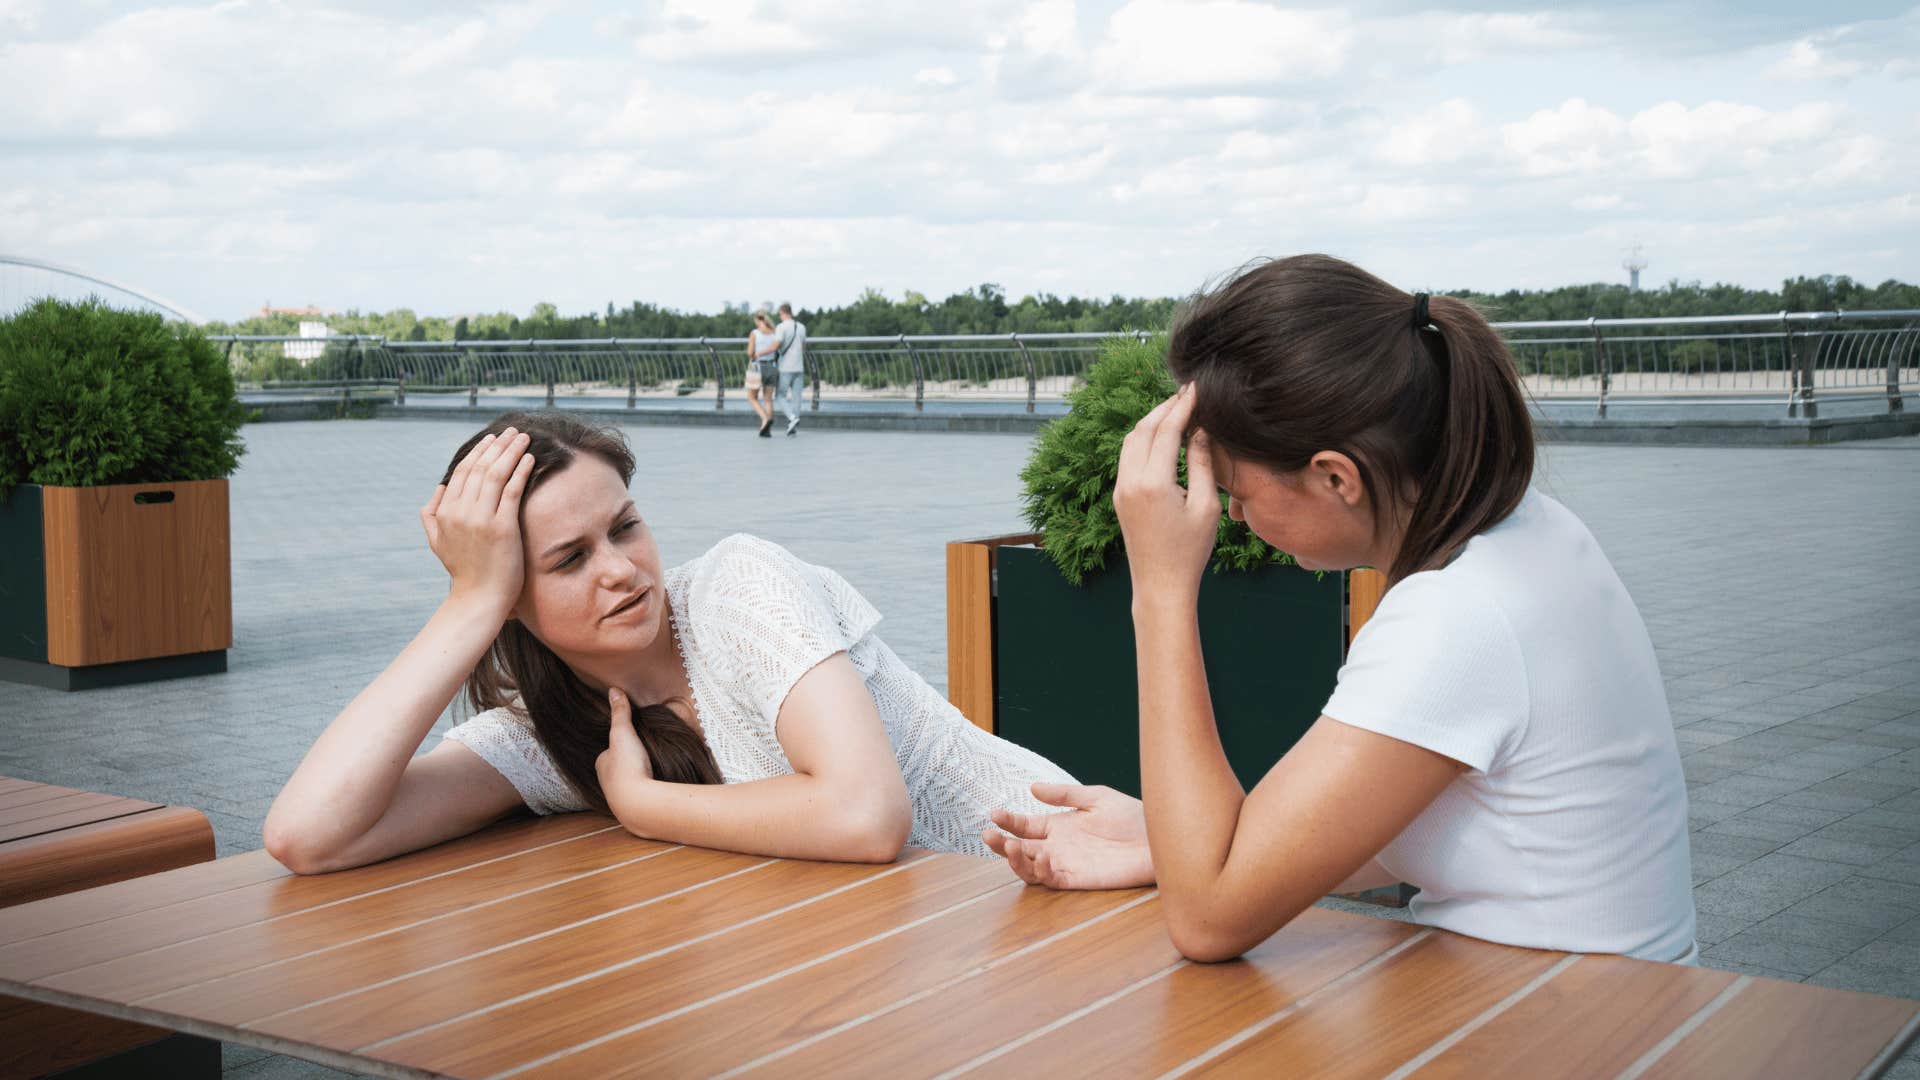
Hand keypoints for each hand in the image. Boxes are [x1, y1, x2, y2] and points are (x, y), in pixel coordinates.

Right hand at [419, 428, 534, 613]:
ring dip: (510, 451)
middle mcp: (460, 512)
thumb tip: (438, 488)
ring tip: (522, 438)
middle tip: (511, 431)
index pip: (461, 472)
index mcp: (445, 511)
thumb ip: (431, 513)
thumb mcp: (436, 541)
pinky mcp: (502, 528)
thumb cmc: (463, 569)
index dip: (477, 452)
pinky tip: (529, 458)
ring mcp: (480, 519)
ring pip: (495, 474)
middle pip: (479, 468)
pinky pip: (511, 491)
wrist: (479, 597)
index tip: (492, 439)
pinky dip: (520, 471)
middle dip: (497, 446)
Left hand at [596, 688, 653, 815]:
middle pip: (619, 767)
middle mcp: (607, 782)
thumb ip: (620, 712)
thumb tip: (614, 689)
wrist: (637, 801)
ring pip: (630, 782)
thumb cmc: (627, 765)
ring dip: (639, 777)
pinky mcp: (634, 806)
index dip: (620, 745)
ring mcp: (620, 796)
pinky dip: (647, 789)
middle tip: (644, 756)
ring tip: (653, 770)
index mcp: (602, 764)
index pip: (609, 751)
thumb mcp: (623, 732)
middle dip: (629, 763)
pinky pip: (640, 794)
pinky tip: (657, 786)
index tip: (633, 740)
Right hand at [983, 783, 1154, 889]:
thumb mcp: (1095, 797)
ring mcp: (1065, 864)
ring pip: (1029, 868)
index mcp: (1058, 825)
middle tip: (988, 836)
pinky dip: (1041, 871)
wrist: (1155, 839)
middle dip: (1001, 843)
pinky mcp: (1077, 879)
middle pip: (1020, 848)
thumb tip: (1032, 788)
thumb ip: (1064, 795)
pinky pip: (1051, 880)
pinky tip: (1043, 857)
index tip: (995, 813)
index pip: (1025, 825)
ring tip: (1010, 847)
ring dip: (1015, 860)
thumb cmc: (1130, 816)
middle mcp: (1056, 846)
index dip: (1008, 821)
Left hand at [1113, 385, 1216, 605]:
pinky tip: (1162, 435)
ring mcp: (1121, 489)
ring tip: (1176, 409)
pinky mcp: (1119, 497)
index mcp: (1153, 483)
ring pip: (1131, 440)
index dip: (1182, 406)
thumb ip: (1201, 463)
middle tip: (1186, 392)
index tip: (1195, 388)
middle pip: (1144, 428)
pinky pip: (1128, 457)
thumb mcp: (1206, 506)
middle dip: (1165, 407)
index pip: (1166, 430)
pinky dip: (1143, 439)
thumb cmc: (1191, 550)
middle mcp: (1130, 482)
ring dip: (1151, 421)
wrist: (1161, 586)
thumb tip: (1200, 429)